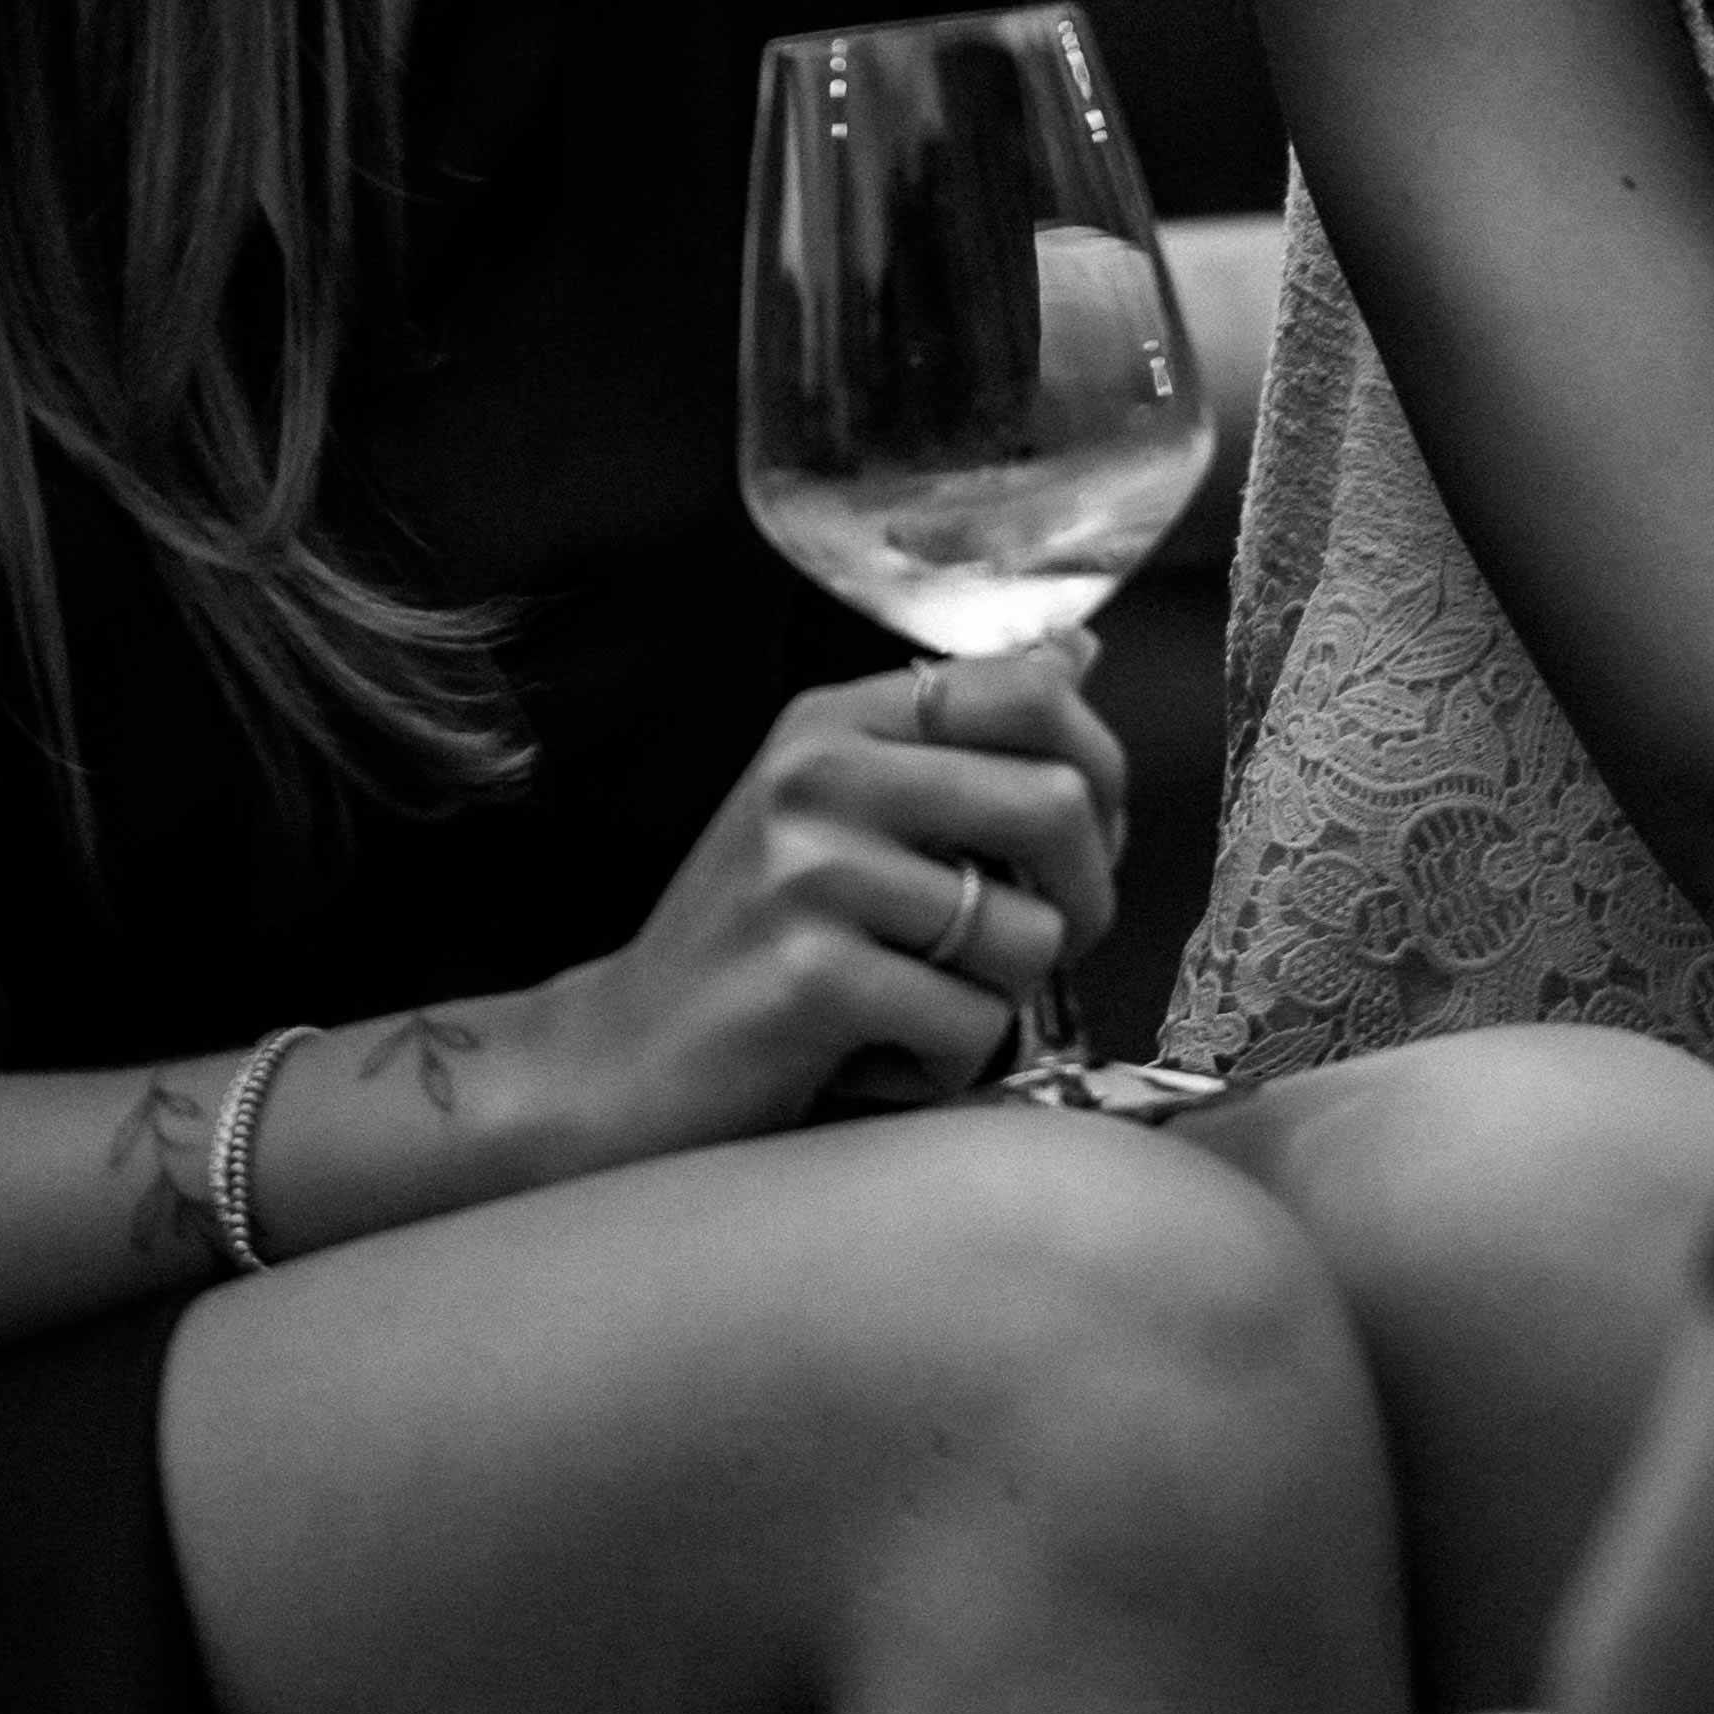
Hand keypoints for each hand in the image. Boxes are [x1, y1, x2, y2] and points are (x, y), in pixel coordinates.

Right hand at [520, 652, 1129, 1169]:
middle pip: (1056, 802)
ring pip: (1027, 933)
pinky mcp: (808, 978)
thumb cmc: (750, 940)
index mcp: (838, 719)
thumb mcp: (843, 807)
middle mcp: (821, 774)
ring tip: (926, 1009)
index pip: (1031, 691)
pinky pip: (968, 1024)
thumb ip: (957, 735)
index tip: (1090, 836)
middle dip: (1088, 895)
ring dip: (1002, 1000)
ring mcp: (810, 872)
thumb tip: (1079, 649)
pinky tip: (882, 1060)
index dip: (1100, 766)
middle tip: (1048, 946)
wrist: (613, 1063)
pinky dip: (947, 1065)